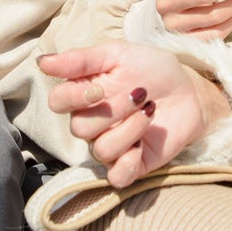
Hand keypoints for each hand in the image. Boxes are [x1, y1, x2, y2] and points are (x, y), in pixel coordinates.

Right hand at [39, 42, 230, 186]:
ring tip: (150, 110)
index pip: (57, 102)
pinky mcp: (132, 165)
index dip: (73, 98)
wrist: (188, 89)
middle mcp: (92, 124)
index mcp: (83, 96)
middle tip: (139, 93)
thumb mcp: (118, 54)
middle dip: (112, 110)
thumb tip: (42, 62)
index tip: (99, 89)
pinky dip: (129, 163)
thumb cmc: (150, 70)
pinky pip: (117, 176)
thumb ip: (81, 60)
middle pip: (79, 128)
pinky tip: (143, 145)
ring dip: (130, 129)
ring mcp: (112, 146)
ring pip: (102, 149)